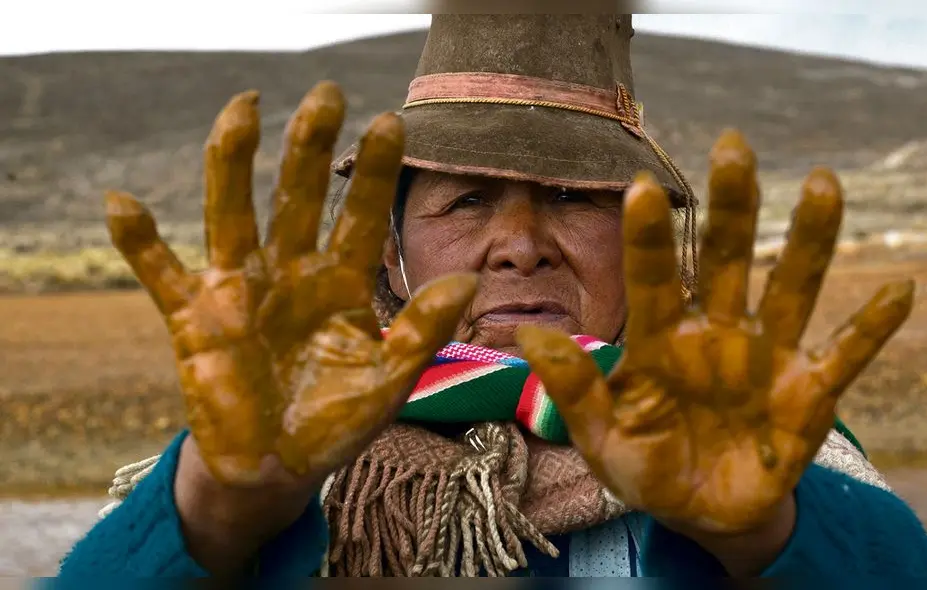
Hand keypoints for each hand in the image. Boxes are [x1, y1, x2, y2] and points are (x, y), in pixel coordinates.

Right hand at [106, 82, 476, 488]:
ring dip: (236, 160)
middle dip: (310, 146)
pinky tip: (121, 202)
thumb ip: (421, 331)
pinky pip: (160, 272)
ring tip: (244, 106)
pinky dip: (139, 242)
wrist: (279, 469)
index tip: (391, 124)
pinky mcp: (192, 318)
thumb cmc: (338, 424)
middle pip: (298, 194)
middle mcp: (291, 271)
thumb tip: (467, 280)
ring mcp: (239, 289)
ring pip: (233, 210)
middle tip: (328, 94)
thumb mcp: (389, 382)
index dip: (373, 171)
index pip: (360, 214)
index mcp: (341, 283)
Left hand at [517, 130, 912, 535]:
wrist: (703, 513)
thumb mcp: (603, 440)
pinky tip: (898, 291)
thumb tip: (529, 334)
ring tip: (821, 184)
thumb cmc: (646, 469)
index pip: (653, 280)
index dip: (648, 239)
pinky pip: (844, 356)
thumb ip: (576, 390)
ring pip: (789, 288)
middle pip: (725, 261)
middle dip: (731, 208)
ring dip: (807, 241)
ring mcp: (766, 358)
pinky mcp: (809, 393)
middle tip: (733, 148)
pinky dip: (871, 329)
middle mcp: (716, 334)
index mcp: (661, 342)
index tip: (642, 188)